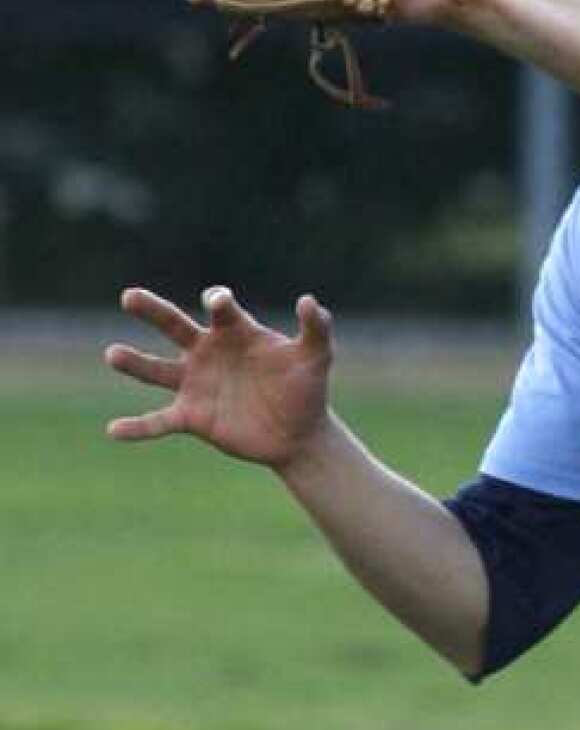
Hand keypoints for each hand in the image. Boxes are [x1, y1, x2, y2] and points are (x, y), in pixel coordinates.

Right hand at [105, 286, 333, 469]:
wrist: (299, 434)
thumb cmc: (307, 388)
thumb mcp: (317, 356)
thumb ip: (316, 327)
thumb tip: (308, 300)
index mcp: (236, 333)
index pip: (220, 309)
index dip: (218, 301)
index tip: (218, 302)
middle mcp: (209, 353)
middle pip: (174, 326)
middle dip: (153, 310)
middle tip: (129, 295)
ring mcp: (196, 385)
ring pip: (157, 370)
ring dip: (135, 363)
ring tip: (113, 354)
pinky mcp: (192, 417)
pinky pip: (159, 421)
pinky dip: (137, 428)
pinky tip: (114, 430)